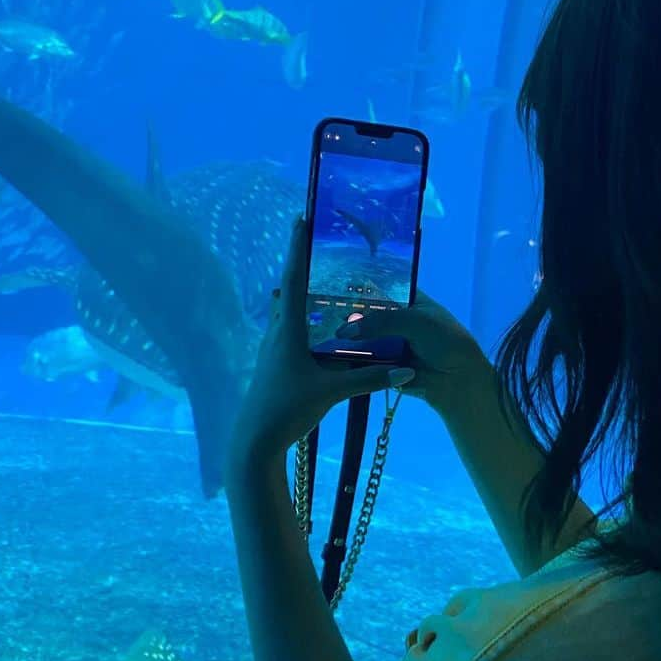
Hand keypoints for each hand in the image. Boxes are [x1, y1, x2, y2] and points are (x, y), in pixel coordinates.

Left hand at [228, 218, 413, 470]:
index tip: (301, 219)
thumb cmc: (287, 410)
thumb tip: (406, 371)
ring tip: (327, 282)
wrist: (255, 441)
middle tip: (323, 245)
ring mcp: (273, 349)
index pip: (294, 279)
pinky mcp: (275, 365)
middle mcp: (277, 333)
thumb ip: (370, 379)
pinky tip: (321, 328)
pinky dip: (306, 321)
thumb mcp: (332, 393)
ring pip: (290, 313)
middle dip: (305, 267)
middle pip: (290, 291)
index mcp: (288, 330)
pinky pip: (292, 332)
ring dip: (306, 295)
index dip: (299, 248)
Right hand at [336, 288, 491, 414]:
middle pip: (364, 313)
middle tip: (321, 313)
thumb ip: (381, 321)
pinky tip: (328, 353)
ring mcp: (388, 342)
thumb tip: (346, 330)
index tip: (330, 285)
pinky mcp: (382, 364)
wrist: (458, 380)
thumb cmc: (445, 341)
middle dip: (346, 314)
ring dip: (344, 338)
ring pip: (361, 338)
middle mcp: (395, 319)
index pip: (379, 288)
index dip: (357, 287)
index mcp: (407, 300)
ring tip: (318, 333)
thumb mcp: (415, 321)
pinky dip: (350, 358)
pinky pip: (362, 360)